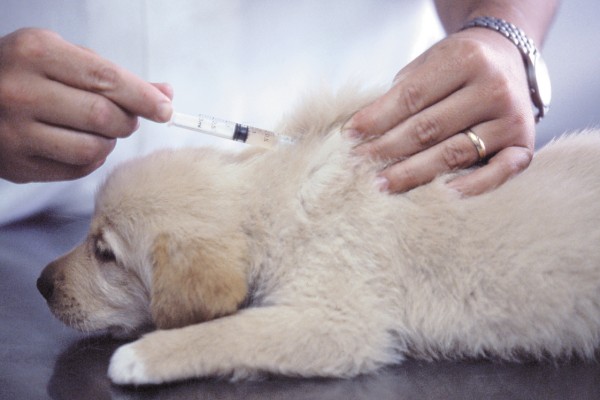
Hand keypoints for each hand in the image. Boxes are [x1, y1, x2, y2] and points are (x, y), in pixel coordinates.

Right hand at [0, 28, 173, 182]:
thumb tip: (165, 93)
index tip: (166, 109)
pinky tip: (79, 142)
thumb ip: (113, 75)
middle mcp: (21, 91)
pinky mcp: (18, 165)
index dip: (144, 97)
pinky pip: (78, 169)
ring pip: (93, 148)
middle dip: (128, 120)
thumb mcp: (63, 57)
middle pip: (104, 116)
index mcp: (36, 52)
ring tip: (98, 129)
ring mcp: (15, 132)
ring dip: (110, 141)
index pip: (107, 79)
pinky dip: (92, 158)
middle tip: (127, 118)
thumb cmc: (26, 73)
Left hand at [343, 28, 535, 195]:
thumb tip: (362, 132)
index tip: (349, 136)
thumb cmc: (457, 68)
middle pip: (428, 128)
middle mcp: (493, 88)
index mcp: (465, 59)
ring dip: (412, 173)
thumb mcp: (429, 64)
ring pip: (453, 154)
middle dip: (387, 149)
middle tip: (357, 165)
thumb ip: (402, 93)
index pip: (411, 96)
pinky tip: (440, 196)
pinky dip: (470, 187)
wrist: (507, 60)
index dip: (376, 119)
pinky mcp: (524, 146)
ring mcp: (512, 119)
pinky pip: (497, 174)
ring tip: (381, 184)